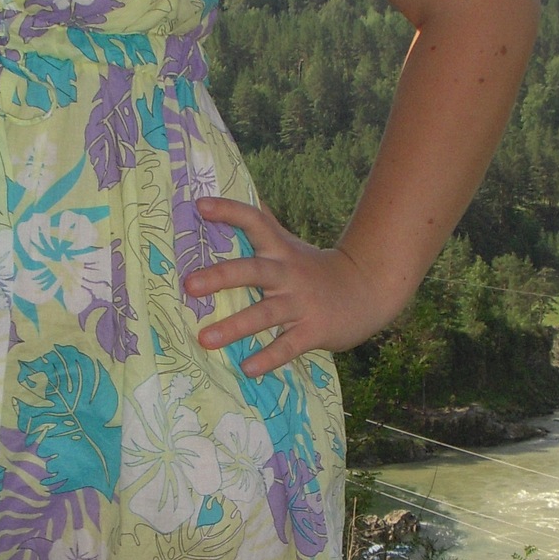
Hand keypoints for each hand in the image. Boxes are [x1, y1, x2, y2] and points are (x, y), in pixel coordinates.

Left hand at [184, 196, 400, 376]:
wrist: (369, 291)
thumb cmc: (316, 269)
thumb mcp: (291, 245)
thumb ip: (265, 223)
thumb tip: (242, 191)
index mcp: (280, 251)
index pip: (254, 222)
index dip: (229, 212)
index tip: (200, 205)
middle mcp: (288, 275)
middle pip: (253, 271)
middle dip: (220, 277)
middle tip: (189, 285)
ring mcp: (301, 304)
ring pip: (265, 314)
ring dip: (234, 327)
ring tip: (204, 340)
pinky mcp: (313, 331)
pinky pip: (288, 346)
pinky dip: (268, 357)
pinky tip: (247, 368)